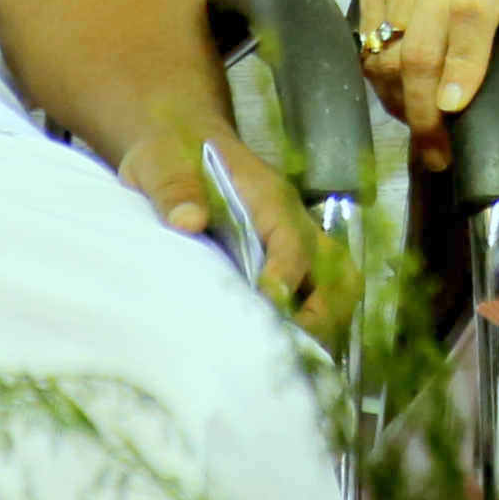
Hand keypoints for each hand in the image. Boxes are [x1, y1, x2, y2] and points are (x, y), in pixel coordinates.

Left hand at [118, 122, 346, 331]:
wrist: (182, 141)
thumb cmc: (172, 155)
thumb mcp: (161, 164)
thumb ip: (174, 190)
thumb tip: (188, 222)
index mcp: (268, 198)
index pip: (292, 241)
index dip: (285, 276)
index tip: (269, 305)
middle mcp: (294, 222)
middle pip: (334, 269)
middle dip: (322, 313)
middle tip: (287, 349)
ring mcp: (296, 243)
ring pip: (338, 284)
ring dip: (327, 322)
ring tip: (294, 358)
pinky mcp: (288, 262)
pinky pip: (320, 294)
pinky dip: (316, 324)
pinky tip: (287, 351)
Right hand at [356, 0, 498, 169]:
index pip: (469, 18)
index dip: (460, 64)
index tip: (454, 109)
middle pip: (417, 48)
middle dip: (422, 111)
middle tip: (436, 154)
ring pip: (384, 52)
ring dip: (399, 101)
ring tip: (422, 131)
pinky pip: (365, 41)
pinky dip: (380, 79)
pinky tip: (402, 98)